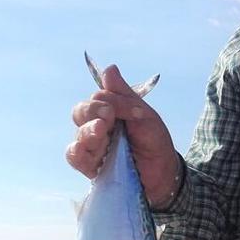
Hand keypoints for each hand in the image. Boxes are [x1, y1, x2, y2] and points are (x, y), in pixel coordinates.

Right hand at [67, 64, 181, 205]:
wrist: (164, 171)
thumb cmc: (154, 141)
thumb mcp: (144, 115)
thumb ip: (124, 95)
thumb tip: (109, 68)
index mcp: (109, 112)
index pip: (97, 99)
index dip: (109, 101)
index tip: (132, 110)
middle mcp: (97, 127)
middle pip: (80, 113)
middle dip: (92, 111)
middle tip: (108, 116)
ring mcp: (93, 147)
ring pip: (78, 135)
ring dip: (87, 131)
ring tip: (101, 131)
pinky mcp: (91, 167)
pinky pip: (75, 158)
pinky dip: (76, 152)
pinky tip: (82, 148)